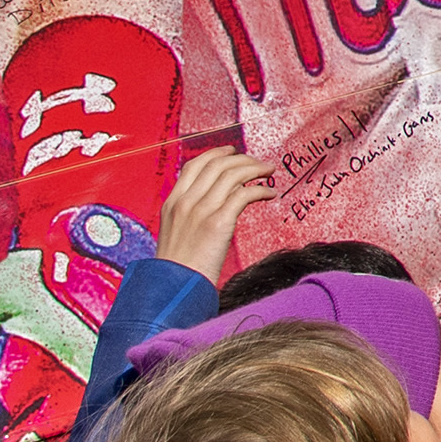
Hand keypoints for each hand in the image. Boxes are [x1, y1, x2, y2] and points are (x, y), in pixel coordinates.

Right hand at [156, 148, 274, 282]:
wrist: (173, 290)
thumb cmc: (177, 270)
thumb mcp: (175, 235)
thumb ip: (190, 216)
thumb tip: (217, 203)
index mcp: (172, 203)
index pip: (195, 165)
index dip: (216, 153)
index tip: (232, 152)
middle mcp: (185, 202)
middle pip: (217, 164)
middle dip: (242, 159)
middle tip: (259, 164)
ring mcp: (200, 211)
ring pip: (232, 174)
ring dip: (255, 169)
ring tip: (269, 173)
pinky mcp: (218, 223)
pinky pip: (244, 194)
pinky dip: (260, 189)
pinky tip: (268, 194)